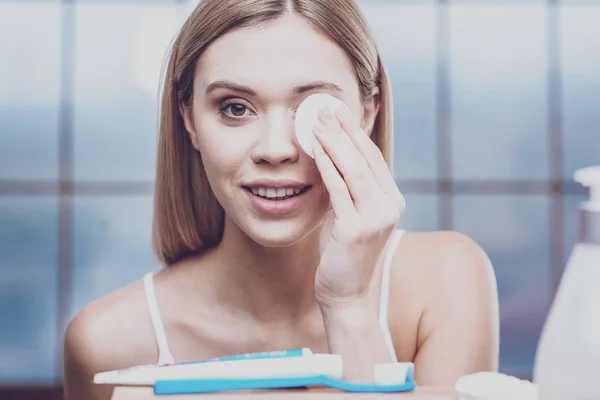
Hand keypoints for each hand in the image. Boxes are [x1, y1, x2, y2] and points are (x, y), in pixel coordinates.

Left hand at [312, 105, 405, 308]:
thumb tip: (334, 153)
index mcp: (392, 201)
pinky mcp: (355, 230)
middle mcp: (390, 207)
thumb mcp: (352, 214)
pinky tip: (315, 149)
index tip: (338, 111)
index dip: (356, 132)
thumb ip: (350, 188)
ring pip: (355, 170)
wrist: (344, 292)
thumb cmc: (344, 252)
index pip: (374, 157)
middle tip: (325, 107)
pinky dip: (327, 167)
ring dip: (335, 143)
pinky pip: (339, 190)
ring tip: (317, 122)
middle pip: (366, 158)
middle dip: (344, 130)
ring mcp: (375, 219)